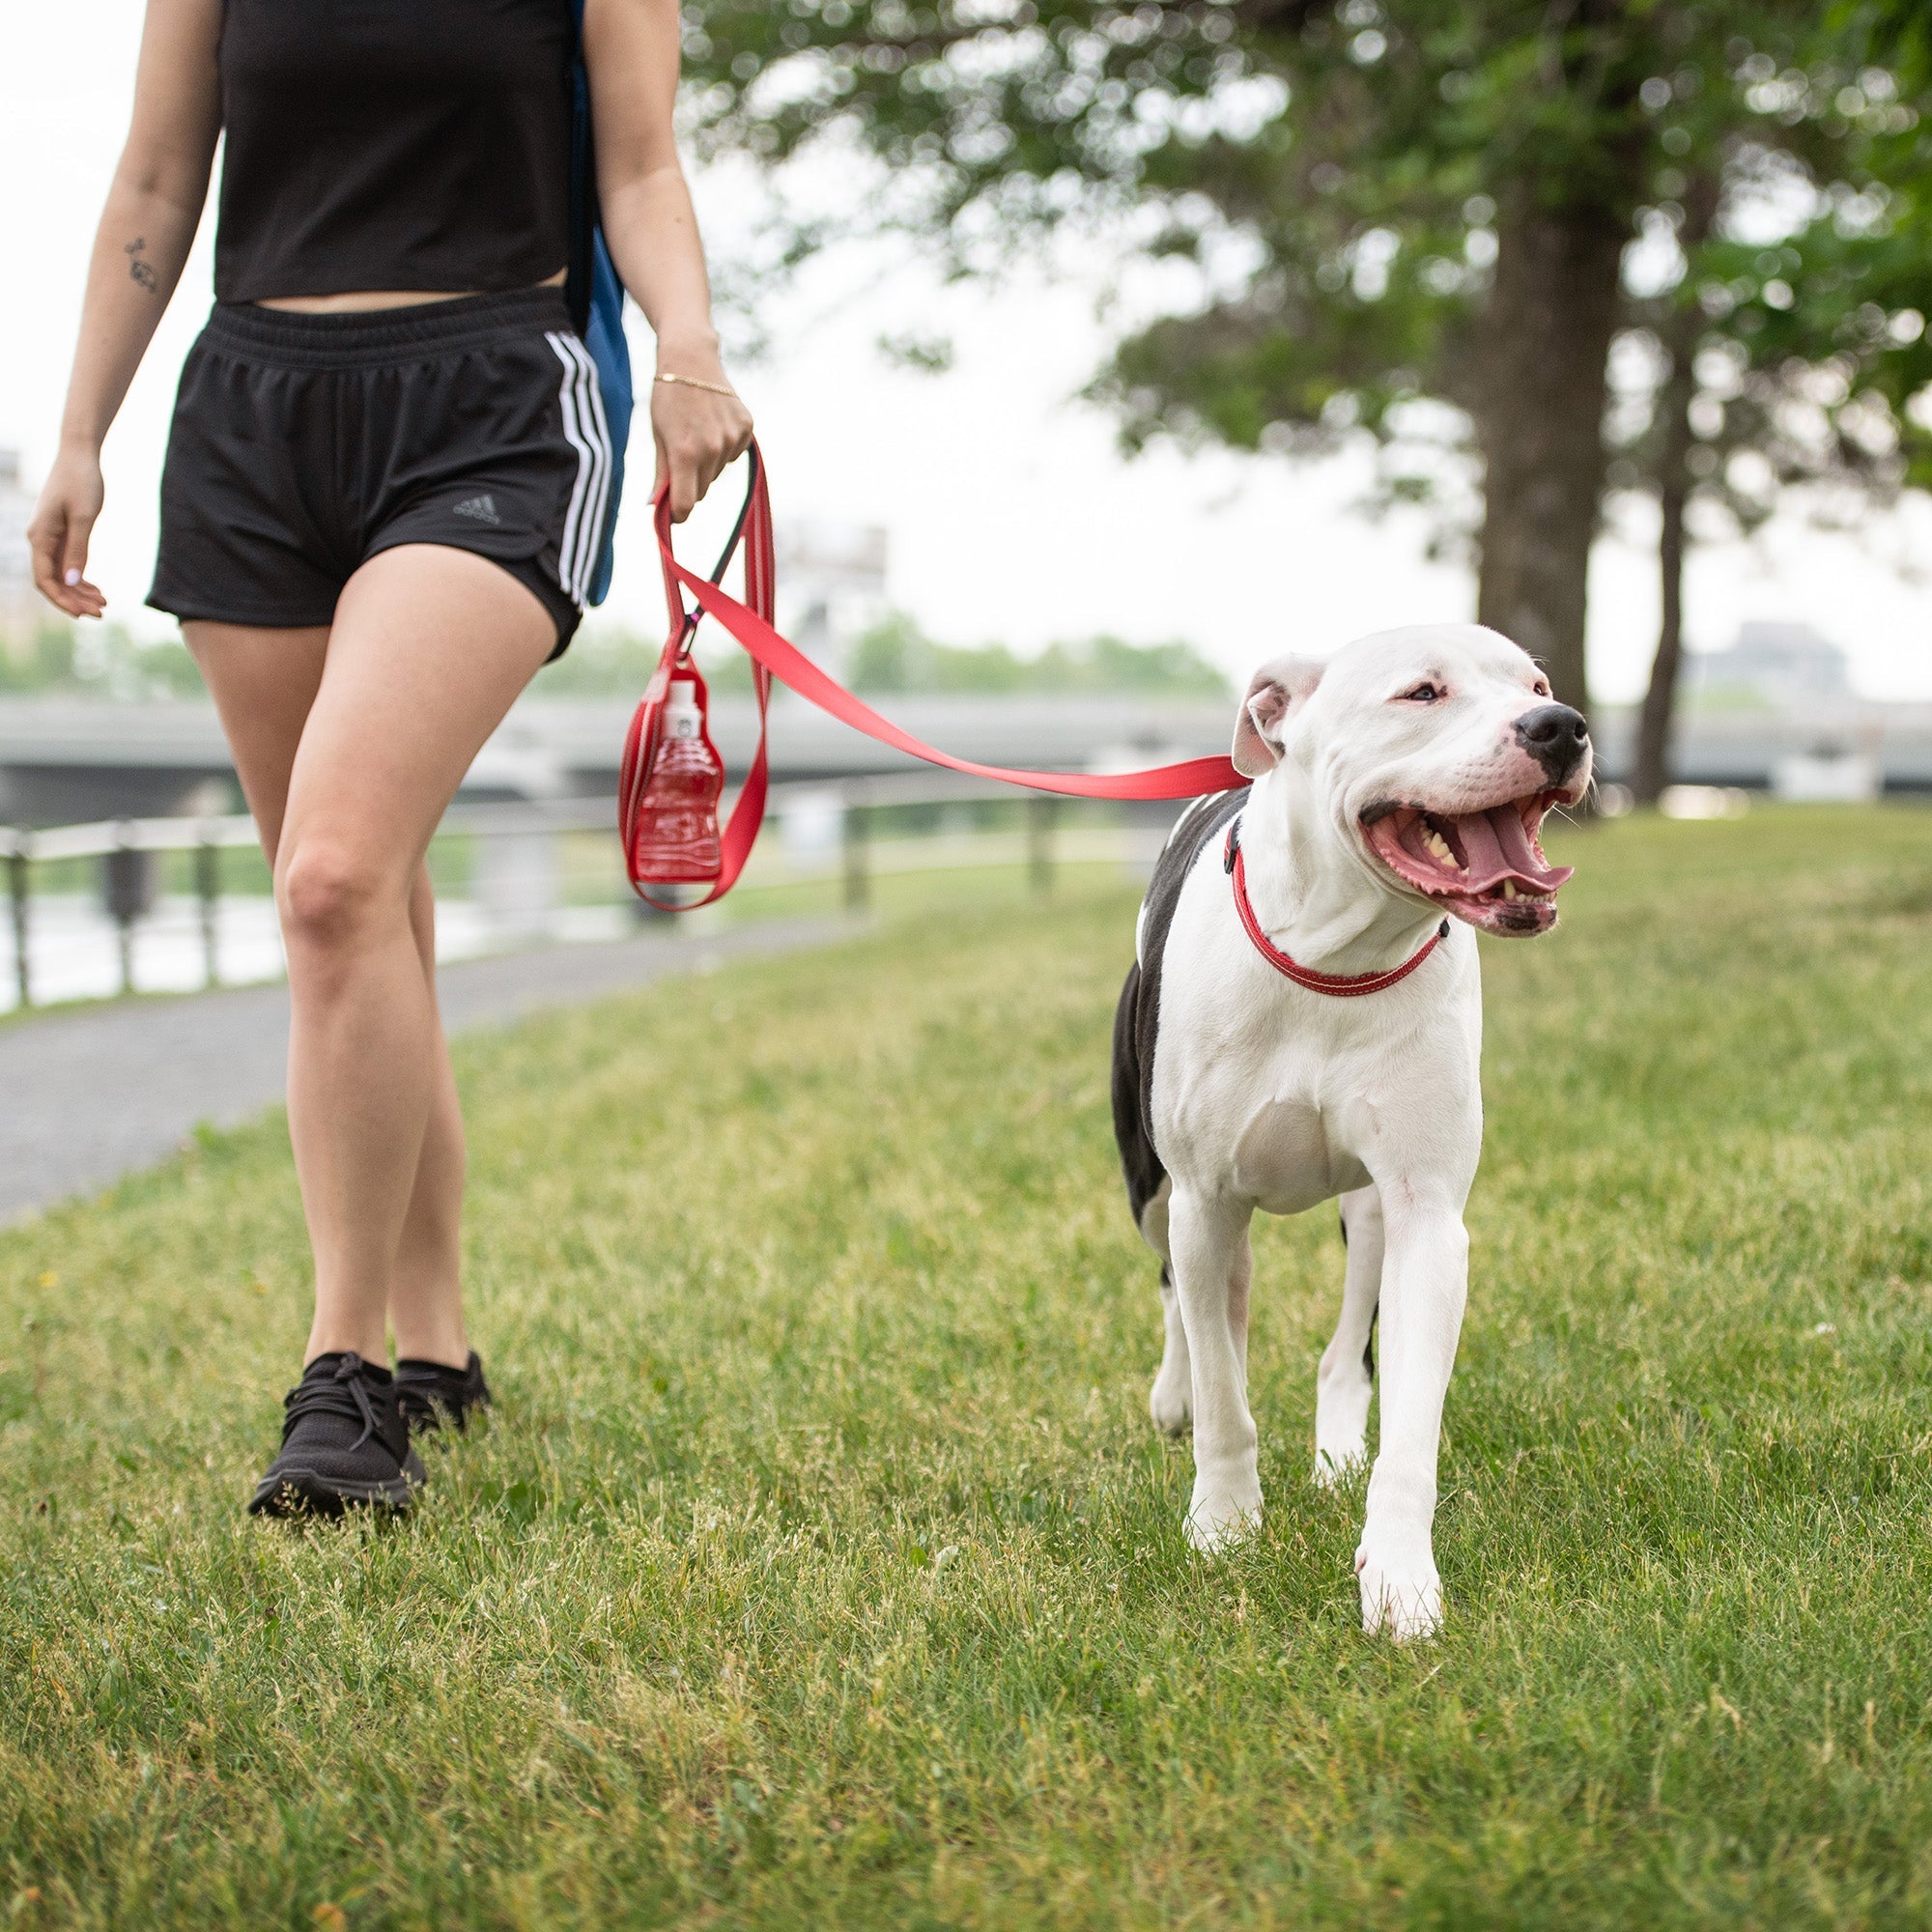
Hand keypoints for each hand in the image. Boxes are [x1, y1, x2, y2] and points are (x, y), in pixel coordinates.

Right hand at [28, 445, 107, 618]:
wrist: (79, 456)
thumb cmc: (82, 482)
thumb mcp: (84, 517)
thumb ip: (78, 550)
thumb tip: (72, 581)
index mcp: (40, 537)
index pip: (45, 580)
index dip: (63, 600)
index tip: (85, 614)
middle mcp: (40, 539)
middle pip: (52, 581)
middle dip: (75, 600)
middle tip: (103, 612)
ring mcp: (49, 537)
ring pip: (60, 574)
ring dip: (80, 592)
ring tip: (105, 604)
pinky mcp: (60, 533)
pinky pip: (66, 563)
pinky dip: (81, 578)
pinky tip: (98, 589)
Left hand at [650, 356, 752, 522]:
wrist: (691, 360)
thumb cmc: (668, 399)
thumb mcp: (659, 436)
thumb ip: (661, 474)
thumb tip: (655, 506)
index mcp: (684, 453)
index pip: (686, 504)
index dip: (678, 513)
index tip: (673, 515)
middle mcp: (712, 449)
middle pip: (702, 490)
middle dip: (690, 483)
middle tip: (681, 456)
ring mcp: (732, 438)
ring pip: (718, 473)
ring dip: (707, 464)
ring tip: (698, 433)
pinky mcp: (746, 428)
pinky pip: (733, 455)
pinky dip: (723, 448)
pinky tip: (714, 425)